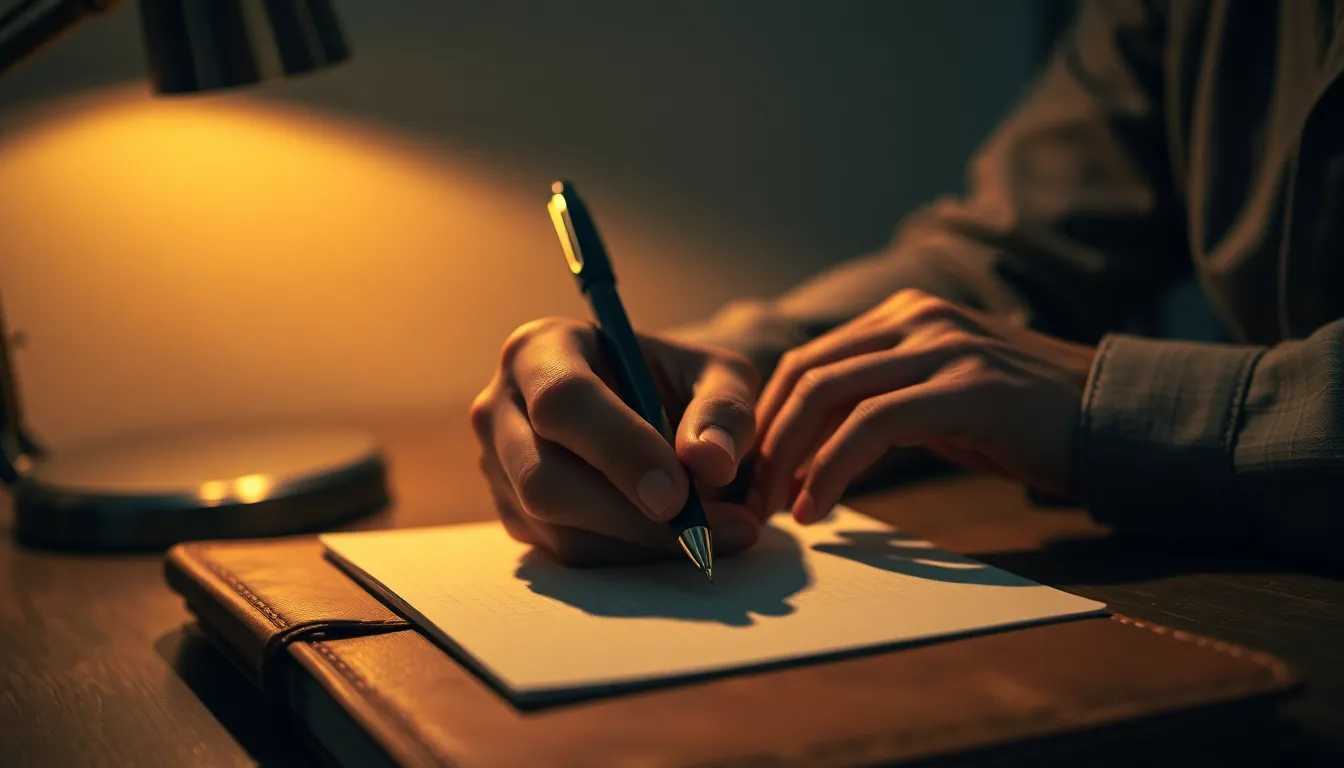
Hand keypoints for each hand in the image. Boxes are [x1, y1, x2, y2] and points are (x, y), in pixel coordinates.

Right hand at [470, 317, 761, 564]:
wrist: (658, 410)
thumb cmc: (683, 383)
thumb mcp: (720, 375)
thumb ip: (724, 409)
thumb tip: (711, 462)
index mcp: (541, 348)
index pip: (563, 401)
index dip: (619, 451)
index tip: (678, 494)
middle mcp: (501, 406)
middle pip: (543, 478)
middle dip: (627, 516)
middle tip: (702, 535)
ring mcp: (497, 466)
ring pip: (554, 526)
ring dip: (636, 544)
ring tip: (713, 537)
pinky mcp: (513, 513)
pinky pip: (564, 552)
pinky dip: (627, 556)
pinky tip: (675, 539)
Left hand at [750, 289, 1096, 522]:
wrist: (1118, 421)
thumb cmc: (1026, 425)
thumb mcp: (943, 402)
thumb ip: (883, 406)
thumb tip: (810, 453)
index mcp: (906, 314)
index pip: (808, 362)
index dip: (767, 421)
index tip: (750, 475)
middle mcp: (918, 317)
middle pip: (807, 374)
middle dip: (766, 442)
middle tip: (747, 499)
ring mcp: (943, 346)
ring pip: (829, 394)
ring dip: (787, 459)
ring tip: (773, 510)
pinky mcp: (967, 386)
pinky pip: (873, 423)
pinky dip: (832, 469)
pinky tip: (817, 507)